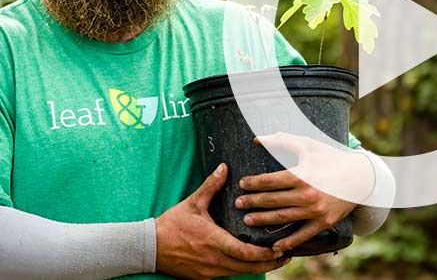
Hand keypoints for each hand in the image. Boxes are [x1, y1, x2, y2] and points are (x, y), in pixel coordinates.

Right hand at [155, 163, 290, 277]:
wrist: (148, 248)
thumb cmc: (171, 225)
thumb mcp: (192, 203)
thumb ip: (211, 186)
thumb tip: (224, 167)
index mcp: (212, 241)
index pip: (244, 253)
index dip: (265, 253)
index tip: (280, 248)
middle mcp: (213, 260)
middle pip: (248, 268)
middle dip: (270, 263)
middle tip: (287, 255)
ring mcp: (209, 271)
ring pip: (240, 273)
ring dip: (259, 268)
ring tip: (276, 259)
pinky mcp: (204, 276)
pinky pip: (229, 274)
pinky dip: (244, 269)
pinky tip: (254, 262)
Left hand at [236, 133, 375, 252]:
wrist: (360, 177)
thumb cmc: (332, 158)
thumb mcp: (309, 145)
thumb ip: (283, 140)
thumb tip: (258, 139)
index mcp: (301, 174)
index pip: (269, 181)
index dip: (253, 184)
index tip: (243, 184)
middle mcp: (306, 194)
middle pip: (271, 201)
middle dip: (252, 202)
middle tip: (238, 203)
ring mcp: (314, 210)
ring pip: (282, 218)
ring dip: (262, 220)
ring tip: (248, 220)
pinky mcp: (322, 222)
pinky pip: (301, 235)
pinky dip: (287, 242)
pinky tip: (274, 245)